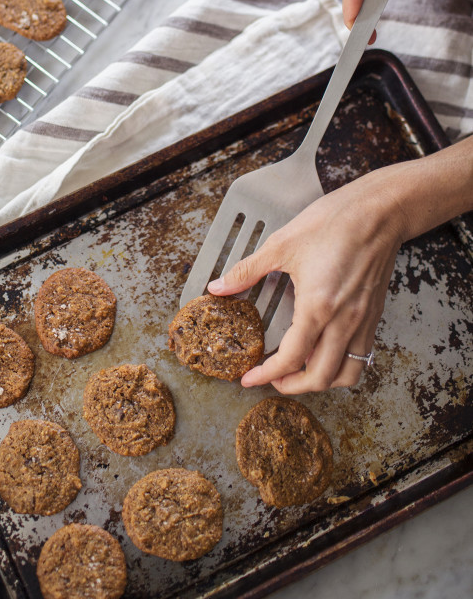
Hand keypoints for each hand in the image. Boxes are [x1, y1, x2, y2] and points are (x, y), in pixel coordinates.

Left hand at [207, 168, 407, 391]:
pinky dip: (342, 365)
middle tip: (271, 378)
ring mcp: (363, 321)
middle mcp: (344, 321)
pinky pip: (361, 355)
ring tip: (299, 371)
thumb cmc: (335, 222)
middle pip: (320, 377)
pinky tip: (325, 351)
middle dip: (292, 386)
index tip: (250, 378)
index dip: (266, 375)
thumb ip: (248, 270)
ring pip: (347, 374)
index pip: (291, 359)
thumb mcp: (282, 244)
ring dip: (321, 380)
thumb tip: (219, 286)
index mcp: (318, 307)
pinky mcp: (374, 315)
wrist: (379, 211)